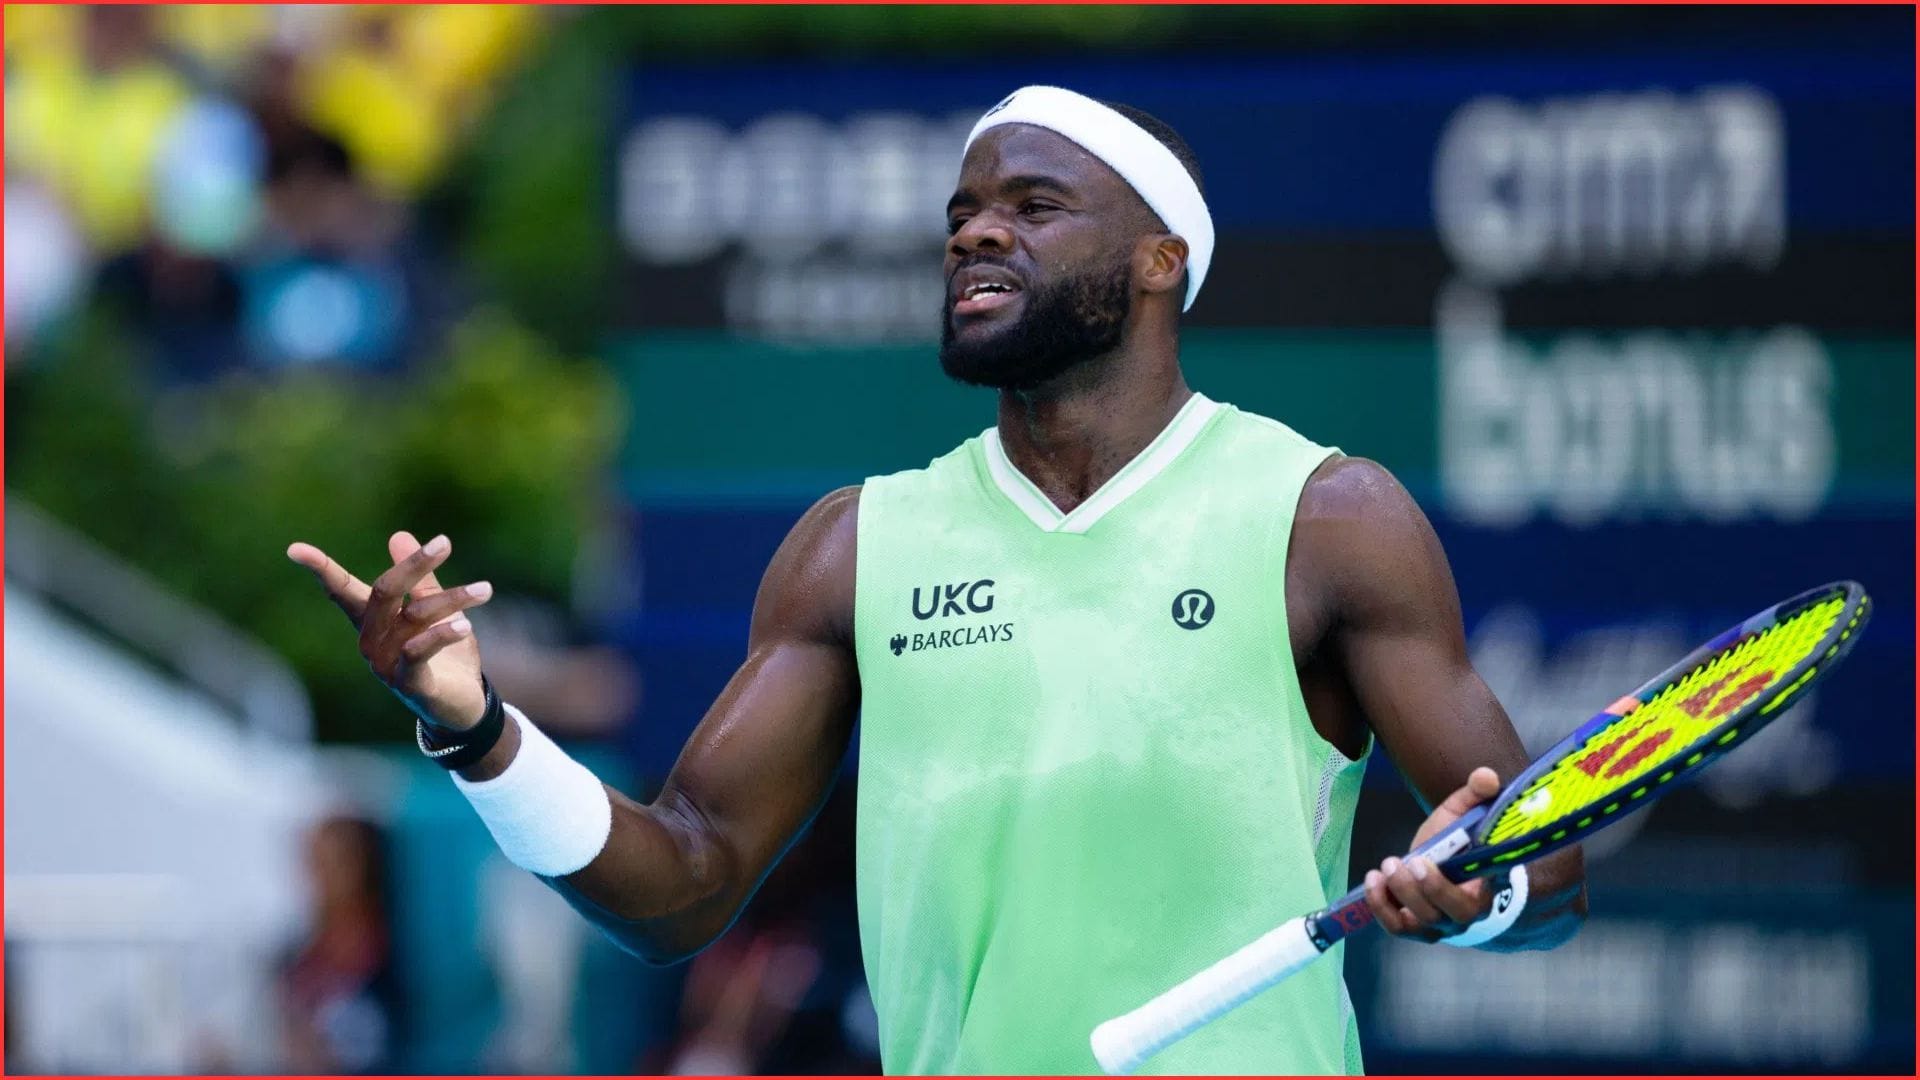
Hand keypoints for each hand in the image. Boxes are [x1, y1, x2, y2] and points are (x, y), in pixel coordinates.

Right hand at [288, 530, 493, 729]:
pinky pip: (418, 651)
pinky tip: (465, 625)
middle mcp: (372, 640)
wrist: (462, 705)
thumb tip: (398, 535)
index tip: (294, 549)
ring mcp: (385, 664)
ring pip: (413, 616)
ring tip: (485, 590)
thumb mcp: (435, 610)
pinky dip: (442, 634)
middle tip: (445, 542)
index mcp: (373, 620)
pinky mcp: (407, 683)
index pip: (342, 590)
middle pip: (384, 592)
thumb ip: (420, 579)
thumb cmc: (444, 654)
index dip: (321, 569)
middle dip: (414, 565)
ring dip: (452, 600)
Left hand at [1362, 765, 1500, 941]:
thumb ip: (1476, 793)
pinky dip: (1380, 907)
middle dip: (1430, 889)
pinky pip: (1397, 927)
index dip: (1462, 885)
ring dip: (1402, 895)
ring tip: (1387, 865)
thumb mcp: (1465, 812)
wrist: (1440, 860)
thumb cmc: (1457, 840)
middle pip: (1453, 915)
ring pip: (1423, 922)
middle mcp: (1465, 913)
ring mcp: (1438, 923)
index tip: (1442, 861)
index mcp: (1487, 887)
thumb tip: (1486, 776)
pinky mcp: (1412, 925)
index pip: (1484, 896)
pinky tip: (1372, 880)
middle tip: (1410, 861)